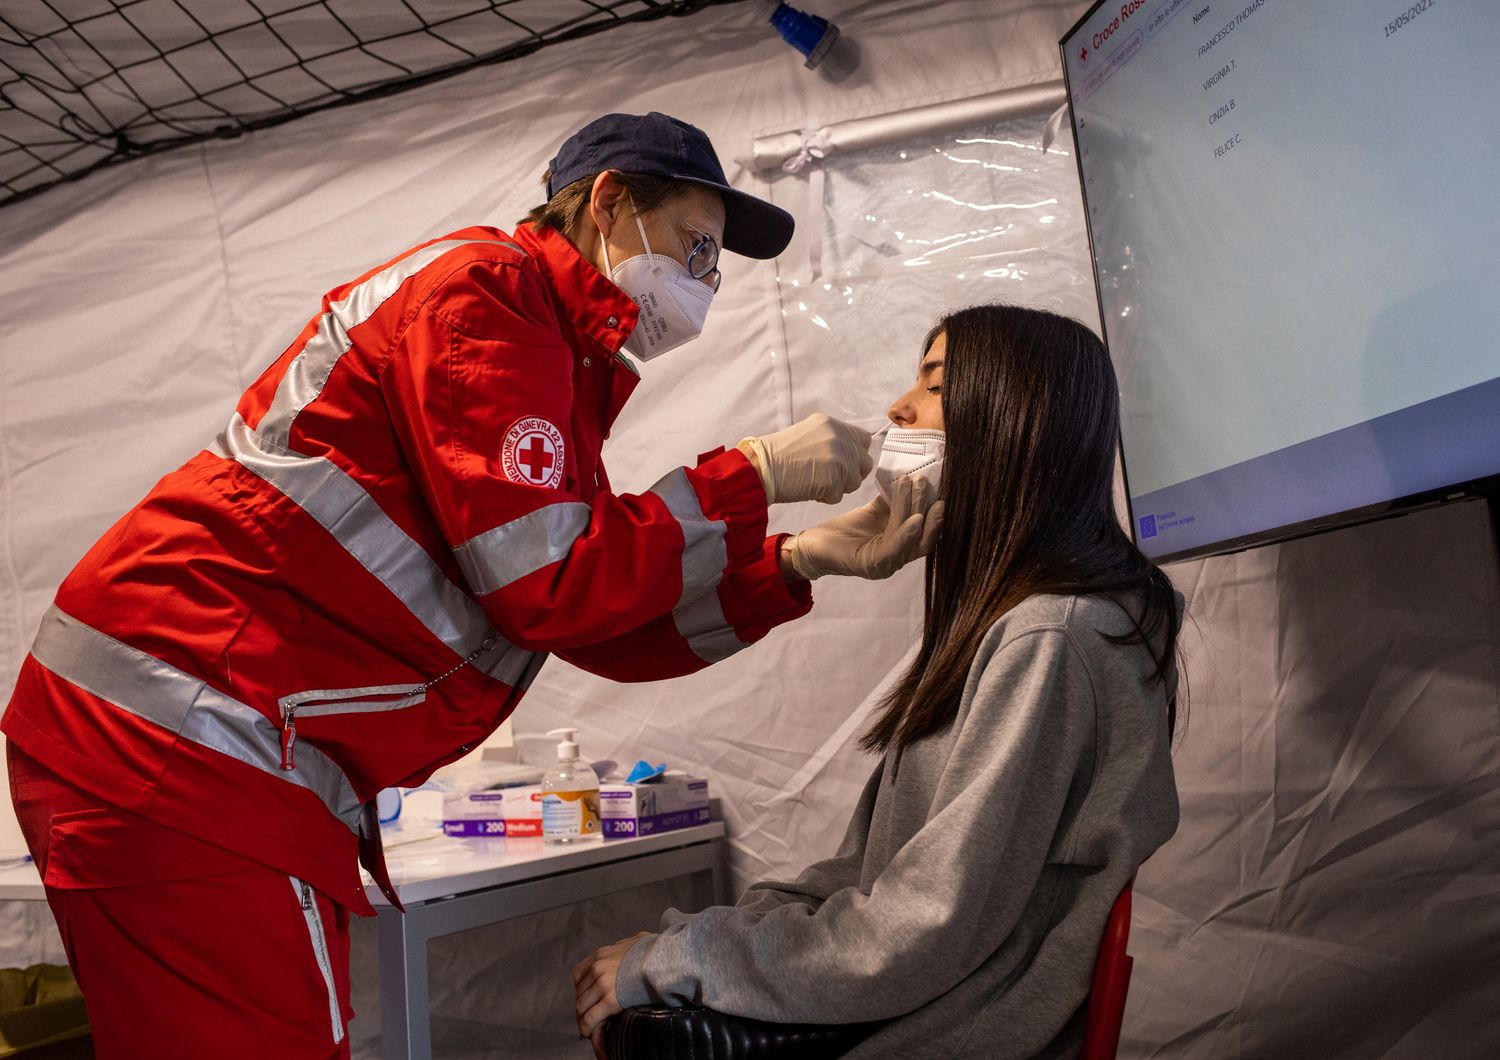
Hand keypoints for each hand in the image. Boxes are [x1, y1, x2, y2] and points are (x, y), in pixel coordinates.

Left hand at [573, 931, 652, 1053]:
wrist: (667, 958)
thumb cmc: (657, 952)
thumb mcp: (637, 941)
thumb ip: (628, 945)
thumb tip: (634, 943)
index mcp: (602, 954)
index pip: (579, 974)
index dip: (581, 990)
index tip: (588, 1000)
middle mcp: (598, 967)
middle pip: (579, 992)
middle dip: (583, 1007)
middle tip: (588, 1017)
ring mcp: (603, 983)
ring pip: (581, 1007)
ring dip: (583, 1019)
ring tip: (588, 1028)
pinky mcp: (611, 1000)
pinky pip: (590, 1019)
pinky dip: (586, 1029)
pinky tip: (588, 1034)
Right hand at [737, 414, 872, 504]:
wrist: (761, 467)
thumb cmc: (778, 454)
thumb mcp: (808, 434)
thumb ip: (832, 439)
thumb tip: (849, 453)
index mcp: (834, 425)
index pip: (864, 439)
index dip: (856, 453)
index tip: (843, 462)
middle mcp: (840, 438)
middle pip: (864, 462)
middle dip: (850, 474)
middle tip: (829, 477)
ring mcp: (839, 458)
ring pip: (855, 481)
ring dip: (838, 487)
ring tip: (815, 482)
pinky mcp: (834, 479)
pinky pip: (839, 496)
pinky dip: (825, 497)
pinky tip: (808, 489)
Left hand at [782, 474, 943, 579]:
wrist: (813, 546)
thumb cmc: (843, 530)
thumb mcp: (872, 512)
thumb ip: (891, 501)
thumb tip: (908, 475)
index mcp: (900, 546)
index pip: (925, 529)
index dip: (936, 510)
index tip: (941, 485)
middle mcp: (898, 559)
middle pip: (924, 535)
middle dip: (930, 507)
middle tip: (929, 481)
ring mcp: (886, 565)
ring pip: (910, 537)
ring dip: (916, 509)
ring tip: (916, 485)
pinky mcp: (871, 566)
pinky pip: (894, 548)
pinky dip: (906, 532)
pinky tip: (913, 517)